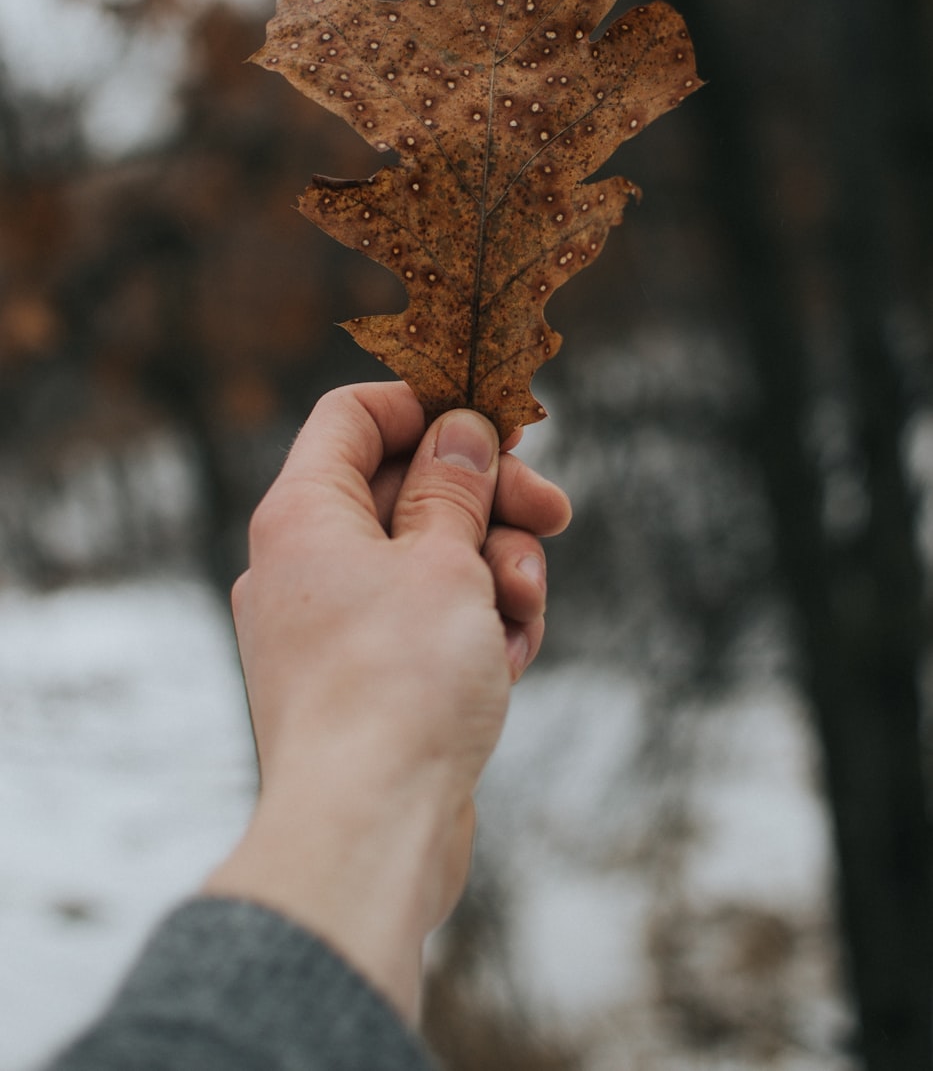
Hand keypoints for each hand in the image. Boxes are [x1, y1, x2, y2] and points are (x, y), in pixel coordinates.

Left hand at [205, 381, 569, 1018]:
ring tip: (524, 608)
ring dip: (495, 571)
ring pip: (429, 561)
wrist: (366, 832)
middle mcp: (304, 563)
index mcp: (302, 513)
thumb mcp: (446, 560)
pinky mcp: (363, 682)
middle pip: (405, 488)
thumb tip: (459, 430)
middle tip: (554, 511)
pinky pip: (427, 625)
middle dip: (488, 499)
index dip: (429, 406)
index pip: (353, 415)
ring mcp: (331, 626)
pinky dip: (474, 630)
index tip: (498, 427)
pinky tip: (510, 662)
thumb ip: (455, 485)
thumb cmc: (399, 686)